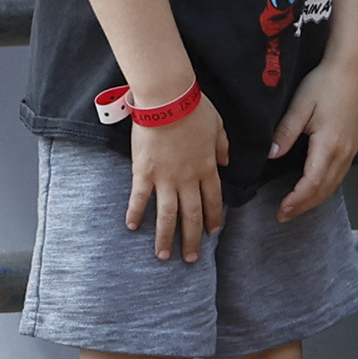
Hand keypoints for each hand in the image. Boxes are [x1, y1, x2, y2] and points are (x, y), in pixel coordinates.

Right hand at [123, 92, 228, 261]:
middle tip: (190, 259)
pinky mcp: (144, 172)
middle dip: (191, 240)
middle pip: (192, 215)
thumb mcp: (218, 125)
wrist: (167, 100)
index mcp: (207, 168)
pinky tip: (132, 227)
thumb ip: (222, 146)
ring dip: (166, 237)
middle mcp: (188, 179)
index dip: (213, 218)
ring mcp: (165, 178)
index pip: (213, 200)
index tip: (212, 232)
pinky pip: (140, 198)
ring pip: (168, 215)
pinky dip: (135, 213)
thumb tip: (225, 161)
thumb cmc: (194, 108)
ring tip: (163, 255)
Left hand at [269, 62, 357, 221]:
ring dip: (314, 200)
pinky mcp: (352, 145)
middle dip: (303, 206)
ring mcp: (350, 149)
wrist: (351, 68)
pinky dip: (325, 188)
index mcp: (329, 144)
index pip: (312, 183)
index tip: (281, 210)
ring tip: (295, 208)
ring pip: (333, 185)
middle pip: (324, 190)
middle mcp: (343, 151)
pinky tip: (314, 189)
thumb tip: (271, 155)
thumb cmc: (326, 82)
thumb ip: (285, 133)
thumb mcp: (300, 106)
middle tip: (283, 216)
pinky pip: (339, 176)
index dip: (296, 200)